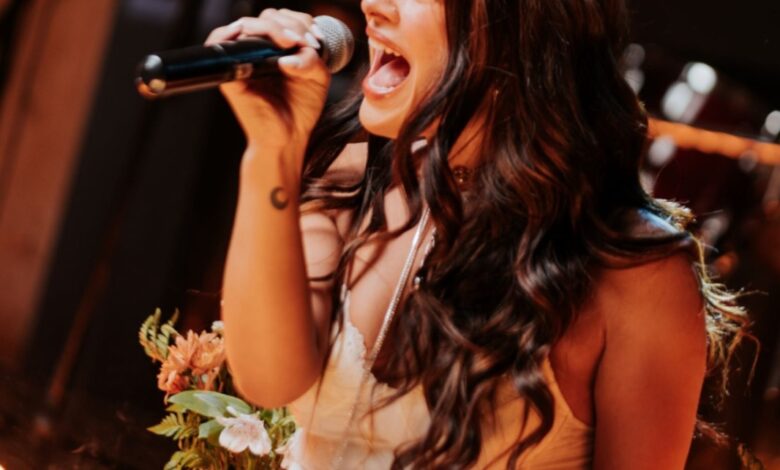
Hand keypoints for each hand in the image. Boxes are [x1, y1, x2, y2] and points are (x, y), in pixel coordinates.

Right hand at [205, 9, 330, 153]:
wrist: (289, 137)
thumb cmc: (301, 109)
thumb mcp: (317, 78)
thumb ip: (310, 57)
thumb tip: (288, 52)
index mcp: (279, 49)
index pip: (284, 18)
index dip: (301, 22)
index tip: (316, 41)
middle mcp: (259, 51)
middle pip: (267, 17)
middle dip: (290, 24)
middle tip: (305, 43)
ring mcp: (243, 60)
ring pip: (247, 24)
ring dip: (271, 27)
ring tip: (291, 41)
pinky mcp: (230, 73)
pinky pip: (219, 43)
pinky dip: (232, 32)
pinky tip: (259, 39)